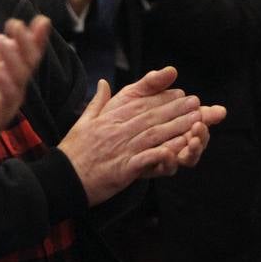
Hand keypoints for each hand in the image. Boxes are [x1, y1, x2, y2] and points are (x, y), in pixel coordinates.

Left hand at [0, 15, 51, 169]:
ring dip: (13, 60)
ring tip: (6, 42)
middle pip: (27, 62)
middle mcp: (16, 86)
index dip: (34, 36)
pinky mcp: (0, 116)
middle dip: (26, 43)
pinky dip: (2, 85)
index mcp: (11, 72)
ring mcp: (10, 102)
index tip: (41, 20)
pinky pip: (4, 100)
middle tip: (18, 24)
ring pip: (18, 79)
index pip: (25, 51)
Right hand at [60, 67, 217, 204]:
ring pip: (154, 135)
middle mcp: (117, 130)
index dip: (163, 98)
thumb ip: (97, 102)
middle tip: (198, 104)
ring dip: (177, 128)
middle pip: (152, 117)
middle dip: (177, 110)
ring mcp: (120, 149)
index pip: (140, 104)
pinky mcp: (122, 169)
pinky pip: (145, 159)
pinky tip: (177, 151)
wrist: (61, 178)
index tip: (181, 93)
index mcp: (110, 119)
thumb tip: (102, 82)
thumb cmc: (73, 151)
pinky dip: (161, 154)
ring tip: (197, 122)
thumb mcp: (83, 122)